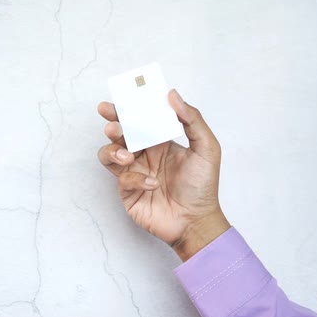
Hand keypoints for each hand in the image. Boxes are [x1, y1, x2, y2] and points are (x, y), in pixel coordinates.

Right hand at [97, 89, 229, 260]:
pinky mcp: (128, 192)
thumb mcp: (206, 148)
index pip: (139, 120)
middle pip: (119, 134)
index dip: (127, 109)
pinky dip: (136, 179)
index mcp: (159, 141)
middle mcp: (144, 154)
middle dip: (112, 126)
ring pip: (109, 154)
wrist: (196, 221)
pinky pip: (122, 179)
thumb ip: (192, 120)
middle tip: (112, 125)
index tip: (119, 99)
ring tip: (127, 155)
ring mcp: (134, 172)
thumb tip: (173, 95)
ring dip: (113, 151)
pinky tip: (153, 184)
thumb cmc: (203, 186)